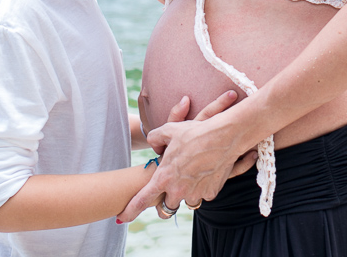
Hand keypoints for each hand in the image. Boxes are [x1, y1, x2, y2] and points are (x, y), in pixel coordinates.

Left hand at [119, 92, 256, 223]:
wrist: (223, 136)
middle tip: (173, 186)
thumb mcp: (169, 130)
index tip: (123, 217)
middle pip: (167, 207)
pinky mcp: (210, 192)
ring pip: (187, 201)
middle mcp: (177, 190)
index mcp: (163, 177)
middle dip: (167, 199)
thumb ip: (155, 138)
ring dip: (186, 193)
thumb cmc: (194, 132)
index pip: (142, 199)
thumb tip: (156, 147)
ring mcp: (195, 193)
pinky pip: (203, 195)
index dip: (131, 210)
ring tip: (192, 176)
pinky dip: (203, 187)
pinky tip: (206, 171)